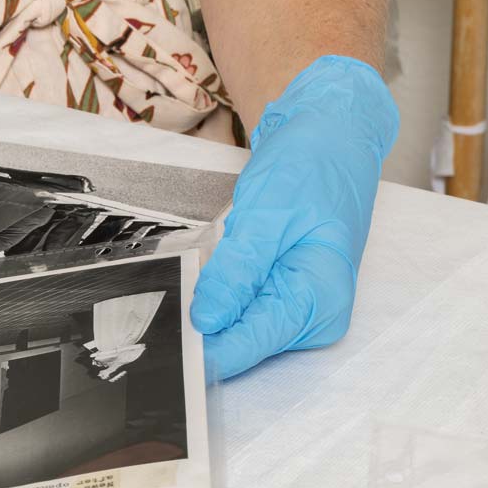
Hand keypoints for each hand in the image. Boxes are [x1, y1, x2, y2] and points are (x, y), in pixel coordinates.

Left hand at [191, 56, 397, 379]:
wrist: (330, 137)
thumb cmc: (310, 168)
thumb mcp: (267, 216)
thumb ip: (237, 272)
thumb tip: (208, 321)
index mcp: (318, 299)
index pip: (250, 345)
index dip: (204, 350)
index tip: (162, 349)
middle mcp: (312, 312)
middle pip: (240, 341)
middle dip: (201, 323)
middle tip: (157, 306)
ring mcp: (296, 303)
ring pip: (233, 325)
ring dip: (208, 302)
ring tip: (197, 264)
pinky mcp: (280, 292)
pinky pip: (238, 306)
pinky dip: (218, 290)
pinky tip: (210, 266)